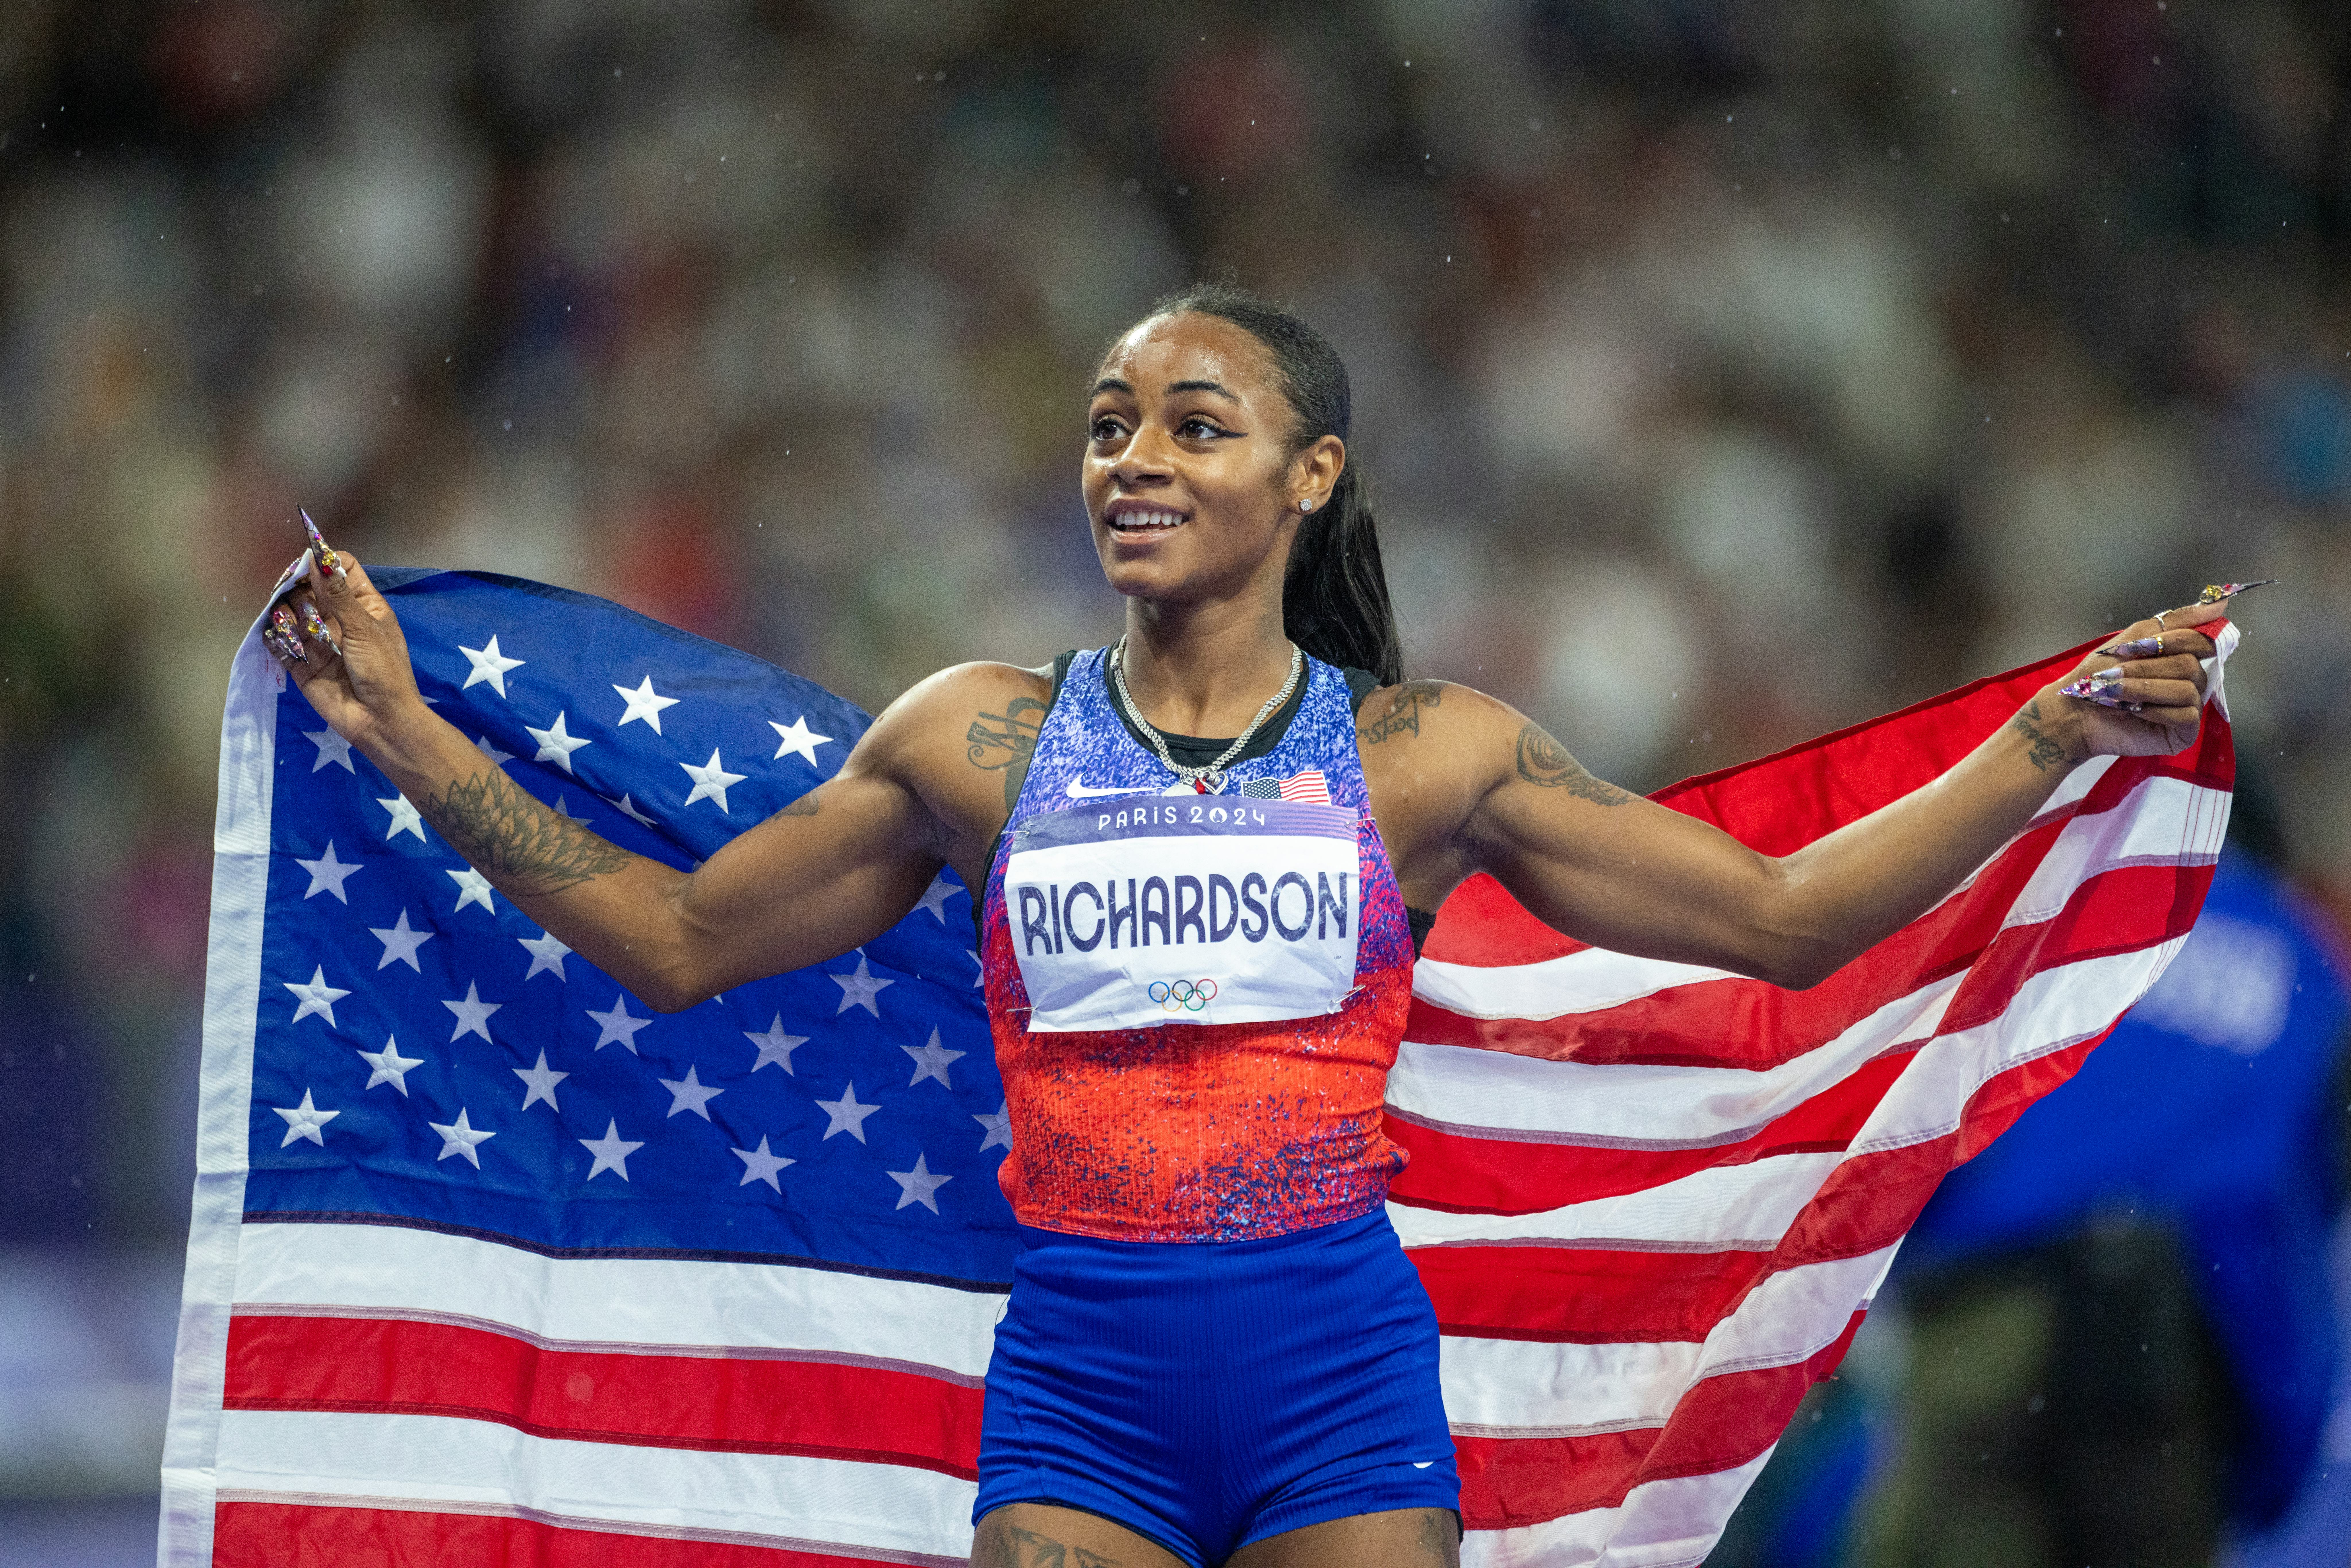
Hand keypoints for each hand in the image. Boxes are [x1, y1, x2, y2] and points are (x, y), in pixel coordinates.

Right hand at [261, 539, 426, 754]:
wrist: (380, 720)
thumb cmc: (382, 670)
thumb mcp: (364, 628)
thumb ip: (338, 595)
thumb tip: (318, 558)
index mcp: (363, 605)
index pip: (341, 570)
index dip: (323, 563)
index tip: (306, 566)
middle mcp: (339, 618)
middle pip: (309, 588)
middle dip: (296, 587)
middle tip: (288, 591)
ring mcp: (319, 640)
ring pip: (291, 612)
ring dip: (285, 611)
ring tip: (289, 620)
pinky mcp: (302, 663)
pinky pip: (280, 643)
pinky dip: (275, 637)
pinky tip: (279, 636)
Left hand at [2037, 596, 2231, 761]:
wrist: (2076, 711)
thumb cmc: (2100, 674)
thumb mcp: (2134, 637)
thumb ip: (2176, 620)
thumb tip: (2220, 603)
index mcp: (2182, 656)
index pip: (2201, 641)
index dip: (2171, 641)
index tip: (2134, 647)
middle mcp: (2192, 680)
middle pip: (2191, 665)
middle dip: (2148, 668)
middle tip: (2116, 674)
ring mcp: (2190, 706)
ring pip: (2188, 689)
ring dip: (2145, 688)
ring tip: (2116, 692)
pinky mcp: (2185, 731)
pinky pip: (2186, 715)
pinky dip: (2157, 711)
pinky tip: (2136, 712)